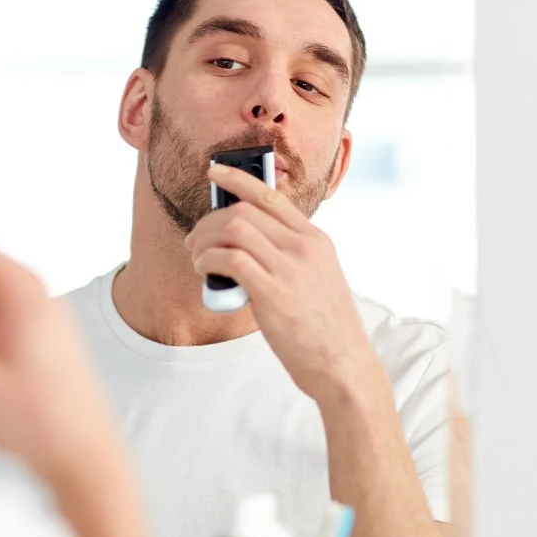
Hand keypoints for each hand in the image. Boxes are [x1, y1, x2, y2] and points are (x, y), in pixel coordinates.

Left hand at [185, 163, 378, 401]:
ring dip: (204, 241)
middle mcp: (304, 248)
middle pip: (244, 211)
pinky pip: (229, 259)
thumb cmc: (324, 327)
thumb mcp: (317, 278)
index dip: (238, 180)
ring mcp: (291, 269)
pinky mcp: (274, 293)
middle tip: (194, 242)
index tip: (215, 172)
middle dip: (209, 222)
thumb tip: (244, 247)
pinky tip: (204, 272)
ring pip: (233, 229)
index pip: (271, 197)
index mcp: (316, 240)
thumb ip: (289, 257)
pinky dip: (208, 261)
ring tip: (197, 260)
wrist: (342, 364)